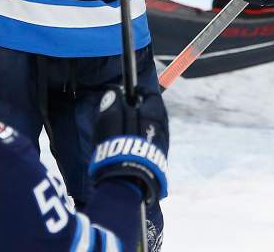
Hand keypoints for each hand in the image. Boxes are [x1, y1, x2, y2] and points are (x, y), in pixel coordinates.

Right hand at [88, 86, 168, 204]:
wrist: (127, 182)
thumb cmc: (116, 145)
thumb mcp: (109, 116)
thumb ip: (113, 99)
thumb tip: (116, 92)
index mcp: (154, 113)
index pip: (150, 94)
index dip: (136, 92)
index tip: (123, 95)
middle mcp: (163, 128)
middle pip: (153, 112)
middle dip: (137, 111)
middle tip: (119, 115)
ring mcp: (162, 146)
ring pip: (151, 130)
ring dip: (138, 128)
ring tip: (120, 135)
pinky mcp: (159, 162)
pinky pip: (149, 145)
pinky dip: (139, 143)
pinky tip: (126, 150)